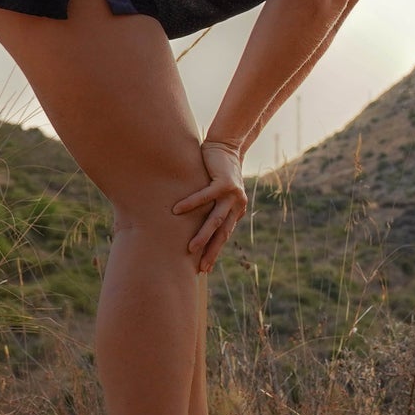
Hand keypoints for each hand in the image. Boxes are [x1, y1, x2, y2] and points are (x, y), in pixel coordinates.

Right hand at [174, 139, 248, 273]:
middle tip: (201, 267)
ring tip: (191, 248)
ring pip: (216, 219)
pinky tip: (177, 211)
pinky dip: (190, 204)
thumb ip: (212, 206)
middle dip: (212, 251)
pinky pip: (205, 196)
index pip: (224, 235)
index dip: (215, 251)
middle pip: (223, 233)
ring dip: (203, 235)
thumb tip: (194, 223)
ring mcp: (233, 194)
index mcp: (236, 210)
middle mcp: (237, 205)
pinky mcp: (224, 182)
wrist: (228, 146)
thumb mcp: (218, 192)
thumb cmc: (218, 170)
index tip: (205, 267)